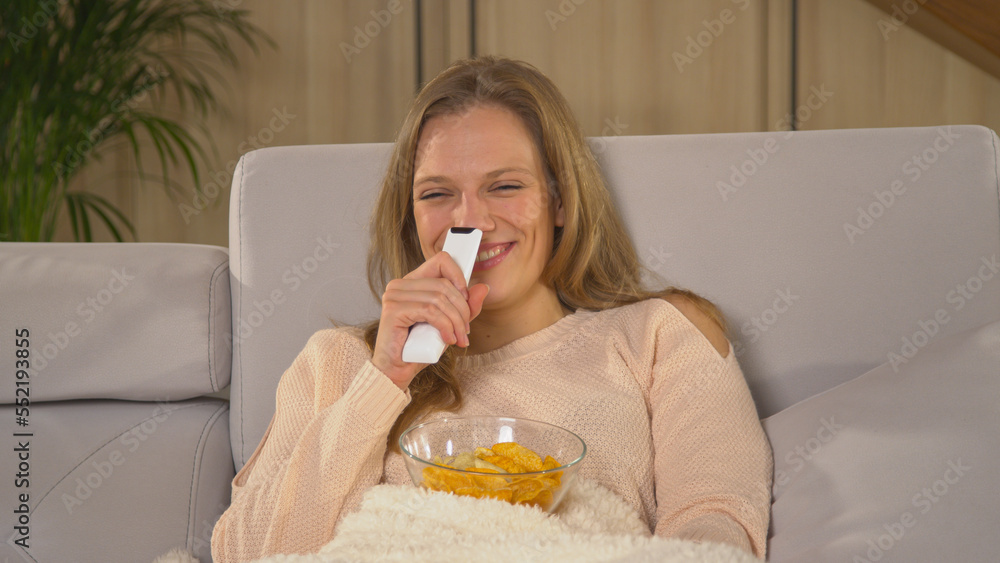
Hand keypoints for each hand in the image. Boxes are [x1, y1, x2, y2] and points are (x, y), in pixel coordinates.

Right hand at [372, 251, 488, 389]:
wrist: (397, 372)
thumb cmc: (420, 349)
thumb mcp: (449, 325)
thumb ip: (465, 307)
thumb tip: (482, 288)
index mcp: (412, 282)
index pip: (441, 260)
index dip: (459, 277)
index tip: (467, 301)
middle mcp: (400, 285)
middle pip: (444, 284)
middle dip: (462, 310)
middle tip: (465, 331)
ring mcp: (394, 295)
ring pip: (439, 298)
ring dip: (455, 322)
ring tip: (458, 339)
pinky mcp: (393, 310)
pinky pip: (430, 311)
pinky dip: (445, 326)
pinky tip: (447, 340)